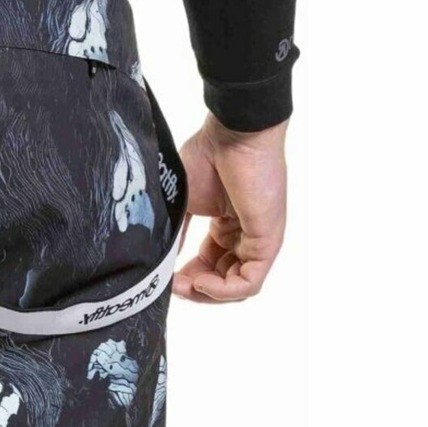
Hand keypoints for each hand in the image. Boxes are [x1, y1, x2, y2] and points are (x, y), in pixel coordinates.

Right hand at [173, 114, 287, 303]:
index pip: (210, 267)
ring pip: (237, 288)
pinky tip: (200, 281)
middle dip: (195, 290)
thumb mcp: (183, 203)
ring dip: (207, 294)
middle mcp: (244, 236)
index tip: (164, 278)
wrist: (234, 133)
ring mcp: (258, 240)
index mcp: (227, 226)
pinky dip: (223, 291)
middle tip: (170, 286)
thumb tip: (160, 264)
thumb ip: (174, 235)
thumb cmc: (209, 155)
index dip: (187, 279)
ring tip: (184, 284)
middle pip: (223, 282)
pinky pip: (249, 283)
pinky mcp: (268, 242)